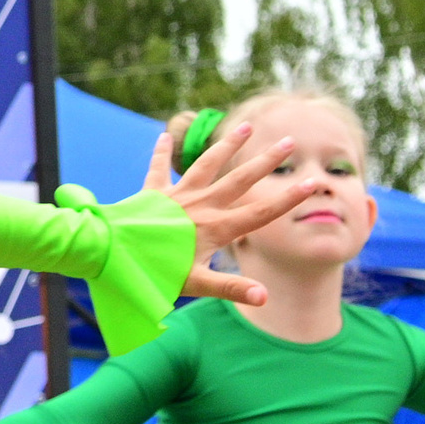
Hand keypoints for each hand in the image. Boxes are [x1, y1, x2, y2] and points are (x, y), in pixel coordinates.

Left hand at [141, 121, 294, 304]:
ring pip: (207, 165)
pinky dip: (161, 153)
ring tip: (247, 127)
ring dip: (227, 146)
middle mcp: (200, 206)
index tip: (311, 183)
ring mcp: (177, 196)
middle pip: (240, 180)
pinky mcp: (152, 193)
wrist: (112, 252)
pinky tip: (164, 135)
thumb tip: (265, 297)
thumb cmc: (155, 272)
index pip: (260, 212)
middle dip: (266, 161)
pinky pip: (158, 169)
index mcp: (216, 228)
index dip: (287, 199)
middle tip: (289, 142)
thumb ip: (232, 288)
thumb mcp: (197, 284)